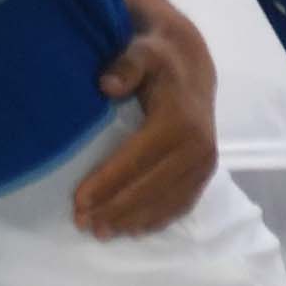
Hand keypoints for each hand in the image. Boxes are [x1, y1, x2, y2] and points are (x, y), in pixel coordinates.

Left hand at [75, 0, 220, 235]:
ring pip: (167, 201)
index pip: (137, 160)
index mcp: (179, 121)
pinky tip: (135, 231)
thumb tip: (106, 85)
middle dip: (116, 209)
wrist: (191, 65)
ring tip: (102, 233)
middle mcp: (197, 147)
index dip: (107, 183)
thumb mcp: (141, 51)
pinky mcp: (206, 173)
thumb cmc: (156, 59)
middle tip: (83, 225)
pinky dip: (158, 219)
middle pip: (151, 187)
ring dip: (135, 220)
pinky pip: (182, 203)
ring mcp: (205, 163)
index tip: (79, 202)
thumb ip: (125, 65)